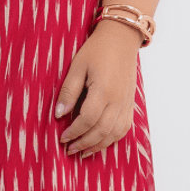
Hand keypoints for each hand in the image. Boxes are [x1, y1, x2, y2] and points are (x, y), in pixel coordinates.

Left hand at [53, 19, 141, 157]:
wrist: (122, 38)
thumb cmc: (97, 50)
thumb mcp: (77, 66)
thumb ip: (68, 91)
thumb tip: (59, 114)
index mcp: (104, 90)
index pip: (87, 119)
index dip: (74, 132)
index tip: (62, 138)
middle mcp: (118, 100)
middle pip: (101, 131)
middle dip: (84, 143)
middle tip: (69, 150)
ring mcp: (126, 103)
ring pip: (115, 133)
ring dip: (98, 146)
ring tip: (83, 152)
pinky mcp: (130, 103)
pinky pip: (124, 128)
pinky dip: (112, 139)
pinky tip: (101, 142)